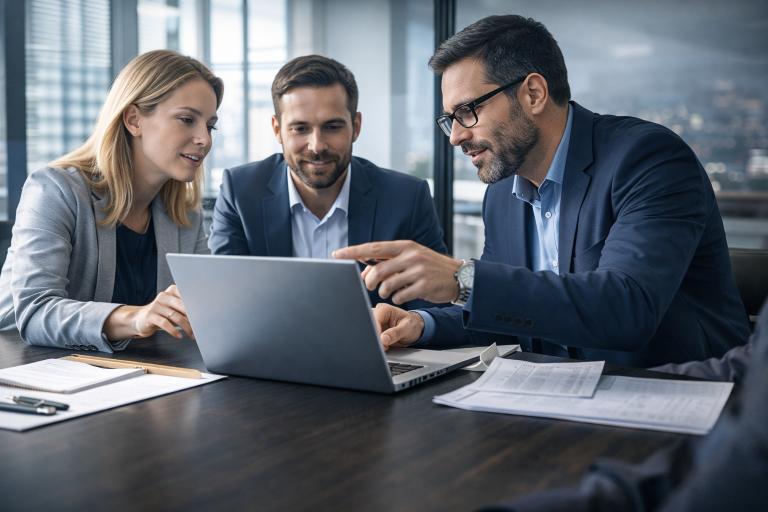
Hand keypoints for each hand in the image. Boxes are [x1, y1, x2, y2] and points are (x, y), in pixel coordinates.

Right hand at [104, 285, 194, 340]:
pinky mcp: (150, 316)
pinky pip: (165, 323)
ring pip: (175, 316)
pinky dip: (173, 331)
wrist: (141, 319)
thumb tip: (203, 314)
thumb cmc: (163, 313)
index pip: (187, 295)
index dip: (197, 304)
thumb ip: (186, 307)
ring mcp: (156, 305)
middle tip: (201, 326)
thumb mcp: (174, 307)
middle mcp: (164, 296)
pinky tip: (179, 336)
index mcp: (172, 291)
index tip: (206, 312)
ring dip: (186, 327)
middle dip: (193, 318)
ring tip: (192, 335)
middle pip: (183, 306)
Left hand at [333, 241, 461, 303]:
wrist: (458, 276)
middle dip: (369, 281)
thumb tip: (365, 271)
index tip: (337, 255)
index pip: (373, 247)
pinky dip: (398, 299)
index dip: (353, 252)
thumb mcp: (411, 257)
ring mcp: (417, 271)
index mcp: (405, 246)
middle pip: (377, 270)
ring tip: (391, 292)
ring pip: (386, 285)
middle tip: (370, 286)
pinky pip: (399, 296)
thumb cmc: (430, 267)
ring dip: (384, 292)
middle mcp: (410, 256)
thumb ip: (390, 261)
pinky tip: (404, 295)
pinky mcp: (423, 286)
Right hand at [373, 303, 424, 350]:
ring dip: (377, 342)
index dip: (376, 332)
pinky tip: (385, 346)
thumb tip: (383, 339)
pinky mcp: (374, 332)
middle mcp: (377, 315)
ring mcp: (374, 324)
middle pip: (370, 328)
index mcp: (384, 309)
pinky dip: (377, 345)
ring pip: (370, 335)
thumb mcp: (407, 328)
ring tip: (387, 346)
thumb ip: (395, 333)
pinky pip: (372, 340)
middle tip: (385, 346)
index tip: (381, 341)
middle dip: (376, 338)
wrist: (413, 330)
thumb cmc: (411, 325)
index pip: (374, 320)